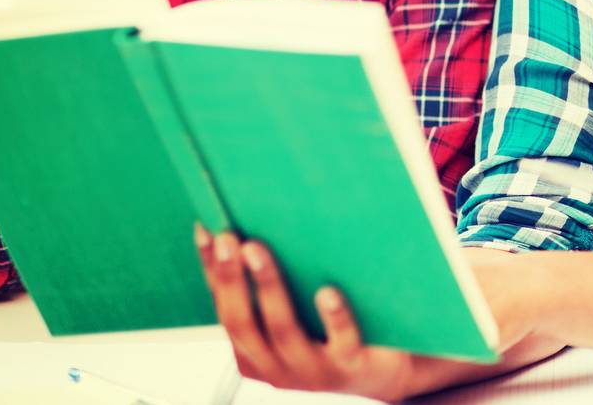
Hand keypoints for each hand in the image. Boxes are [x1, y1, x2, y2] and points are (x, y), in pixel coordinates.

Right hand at [196, 226, 415, 398]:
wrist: (387, 369)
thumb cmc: (337, 329)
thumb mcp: (299, 309)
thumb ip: (279, 282)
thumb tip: (261, 221)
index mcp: (253, 352)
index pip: (223, 308)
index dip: (212, 271)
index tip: (205, 231)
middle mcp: (274, 366)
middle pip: (241, 322)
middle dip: (230, 278)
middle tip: (227, 237)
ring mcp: (311, 371)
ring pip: (283, 330)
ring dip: (267, 285)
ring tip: (257, 249)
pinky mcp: (348, 367)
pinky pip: (340, 342)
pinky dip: (333, 316)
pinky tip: (327, 290)